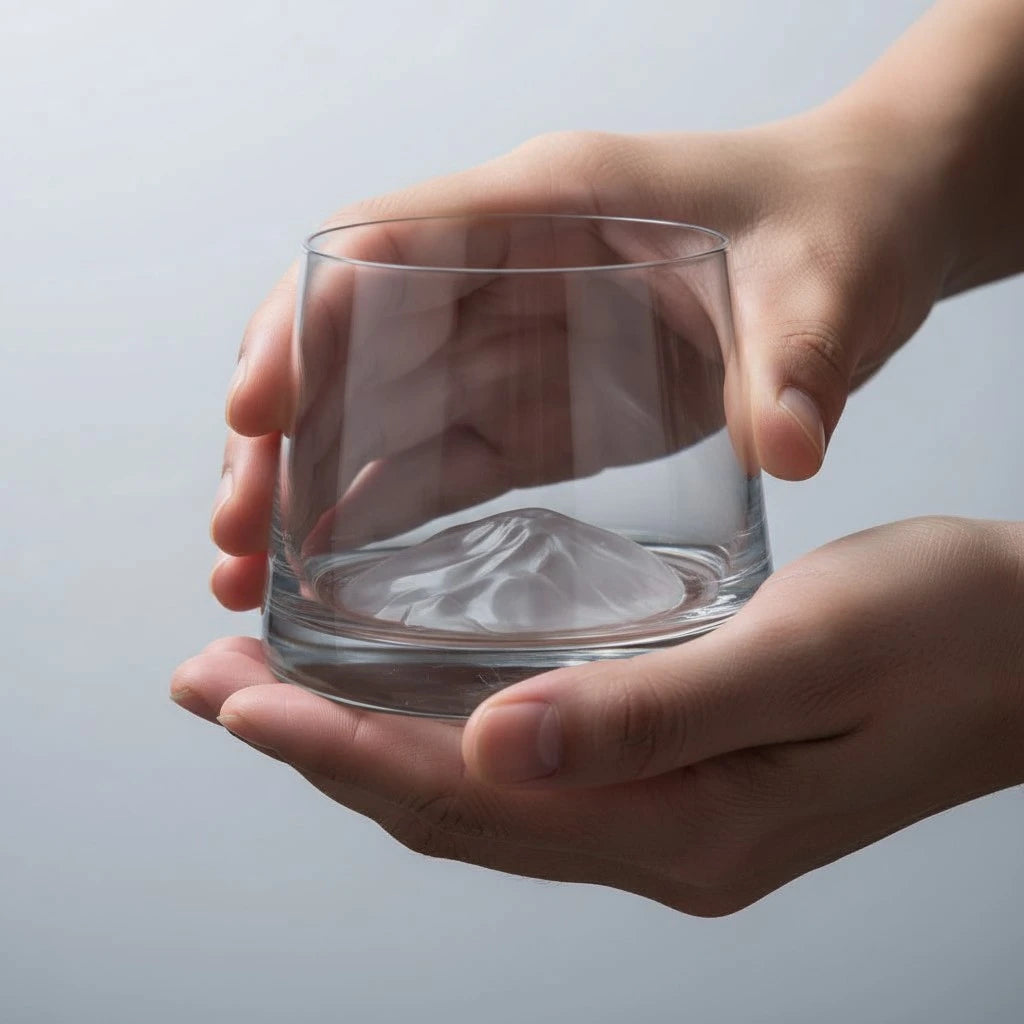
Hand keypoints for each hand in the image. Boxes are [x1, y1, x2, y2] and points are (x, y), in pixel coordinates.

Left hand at [173, 517, 1023, 914]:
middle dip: (320, 751)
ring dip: (368, 744)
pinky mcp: (680, 773)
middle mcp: (658, 836)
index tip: (236, 699)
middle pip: (450, 809)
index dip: (338, 750)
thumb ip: (654, 716)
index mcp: (682, 824)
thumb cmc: (943, 635)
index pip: (466, 799)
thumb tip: (491, 751)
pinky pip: (530, 770)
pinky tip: (409, 696)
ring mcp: (668, 813)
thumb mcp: (806, 657)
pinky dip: (445, 736)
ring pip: (478, 795)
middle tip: (215, 688)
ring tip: (271, 694)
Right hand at [210, 107, 957, 609]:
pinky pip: (438, 461)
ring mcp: (515, 344)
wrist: (866, 229)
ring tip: (255, 576)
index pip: (386, 246)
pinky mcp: (538, 408)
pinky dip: (382, 515)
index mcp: (548, 204)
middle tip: (237, 535)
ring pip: (378, 413)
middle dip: (283, 435)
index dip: (306, 323)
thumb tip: (790, 446)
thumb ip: (800, 359)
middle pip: (352, 346)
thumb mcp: (827, 281)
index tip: (252, 411)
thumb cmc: (840, 219)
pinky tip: (338, 573)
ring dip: (312, 491)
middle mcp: (508, 272)